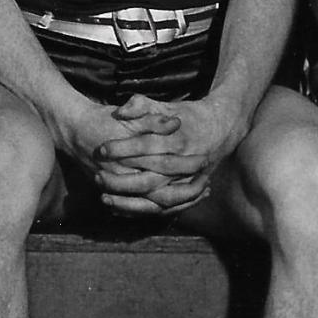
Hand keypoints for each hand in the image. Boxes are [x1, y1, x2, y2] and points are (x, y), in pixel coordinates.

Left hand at [89, 93, 245, 215]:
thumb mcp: (165, 106)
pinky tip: (119, 211)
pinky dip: (143, 212)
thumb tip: (121, 111)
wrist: (220, 128)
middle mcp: (186, 164)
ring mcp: (189, 182)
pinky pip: (166, 209)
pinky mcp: (187, 193)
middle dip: (124, 181)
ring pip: (160, 200)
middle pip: (153, 178)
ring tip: (104, 198)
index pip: (149, 146)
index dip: (124, 148)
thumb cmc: (186, 115)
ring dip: (132, 203)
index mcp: (179, 140)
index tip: (102, 149)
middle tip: (98, 177)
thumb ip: (142, 105)